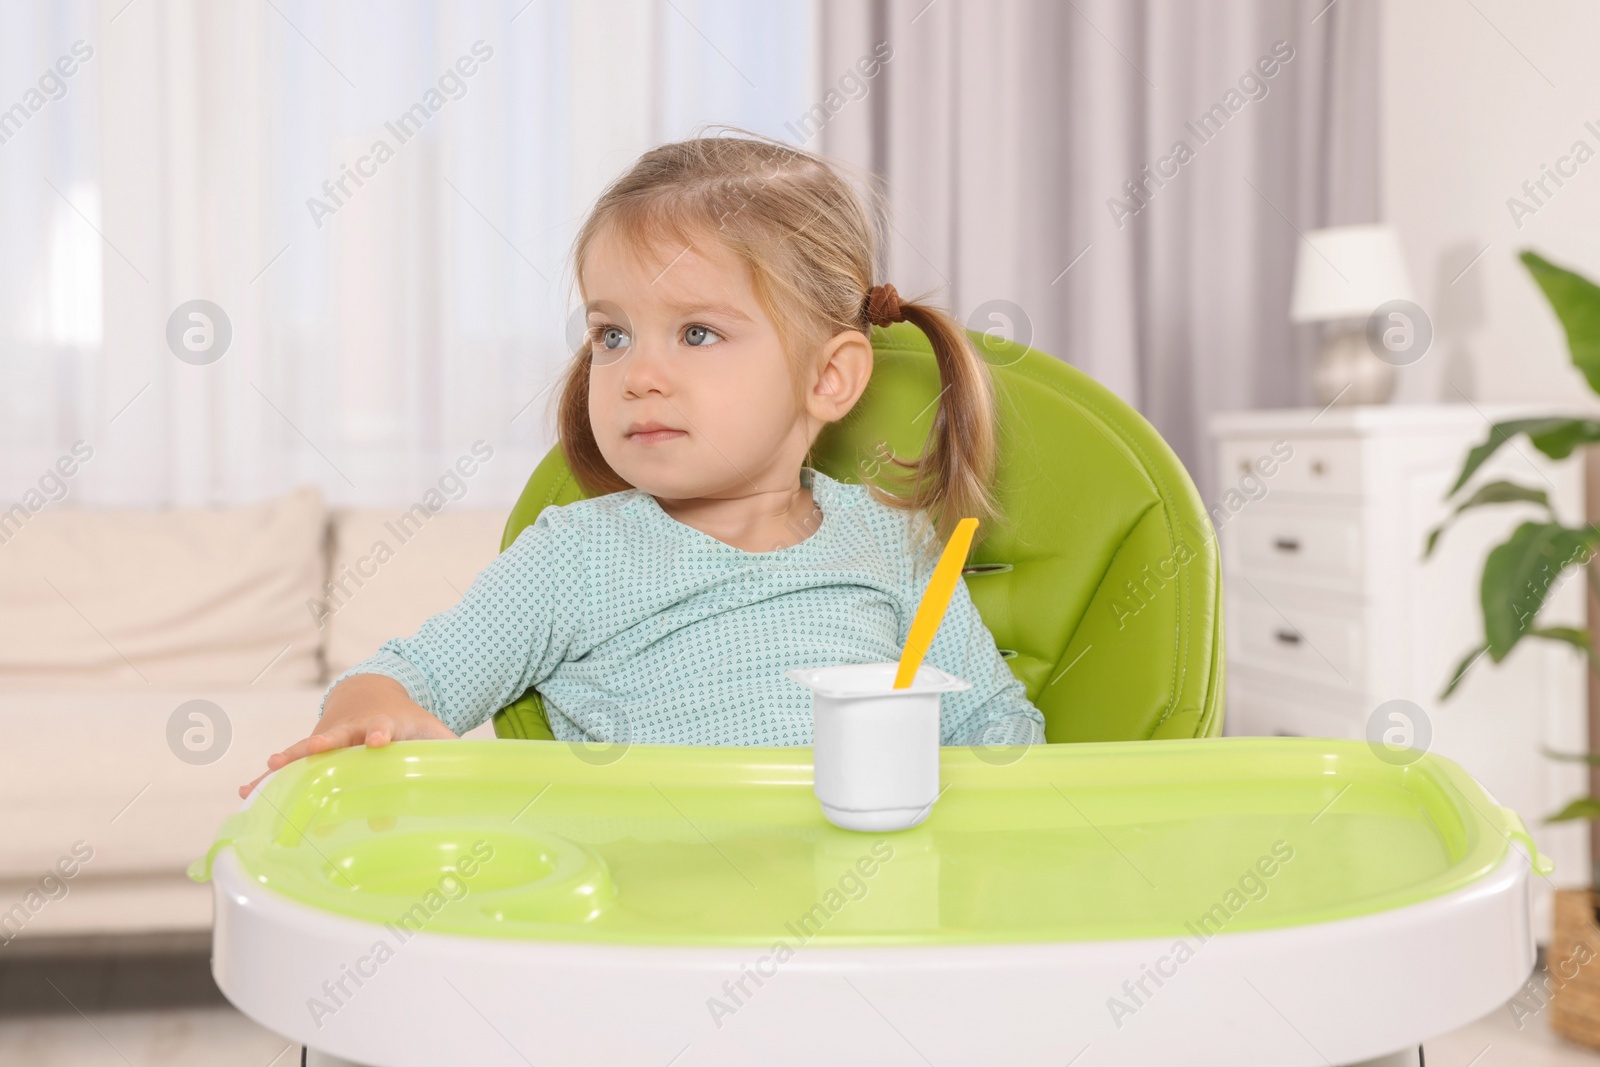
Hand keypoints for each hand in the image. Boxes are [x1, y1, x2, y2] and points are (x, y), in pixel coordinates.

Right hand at [239, 673, 456, 798]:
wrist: (369, 692)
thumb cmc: (404, 718)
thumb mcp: (427, 728)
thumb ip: (445, 748)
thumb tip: (467, 771)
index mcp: (382, 723)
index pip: (383, 727)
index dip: (381, 733)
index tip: (379, 741)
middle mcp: (350, 728)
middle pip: (336, 736)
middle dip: (324, 742)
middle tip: (313, 747)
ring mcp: (328, 738)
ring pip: (305, 750)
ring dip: (288, 760)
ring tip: (267, 770)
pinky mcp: (311, 749)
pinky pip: (288, 765)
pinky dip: (268, 778)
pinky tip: (245, 793)